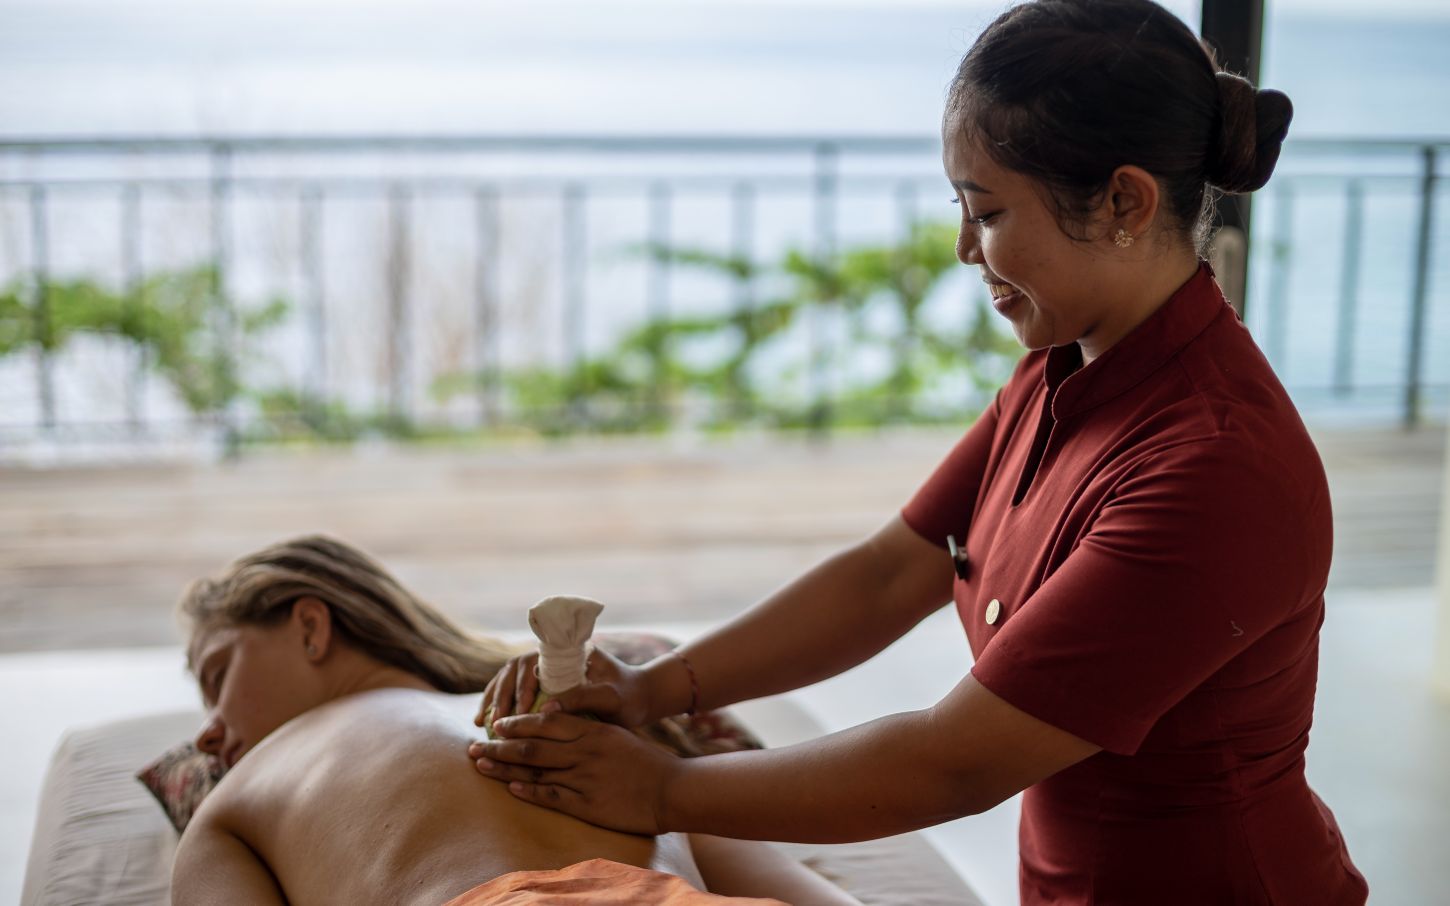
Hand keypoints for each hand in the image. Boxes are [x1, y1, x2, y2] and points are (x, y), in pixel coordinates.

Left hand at [468, 712, 682, 835]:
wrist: (672, 789)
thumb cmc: (647, 762)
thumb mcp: (617, 735)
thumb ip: (588, 730)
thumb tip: (558, 725)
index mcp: (593, 730)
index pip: (546, 722)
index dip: (518, 723)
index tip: (497, 724)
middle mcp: (585, 751)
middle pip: (532, 746)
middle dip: (499, 746)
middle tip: (474, 747)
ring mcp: (585, 777)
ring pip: (535, 770)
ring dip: (504, 768)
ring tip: (481, 766)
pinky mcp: (587, 803)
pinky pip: (551, 795)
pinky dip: (528, 791)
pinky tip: (509, 789)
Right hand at [476, 647, 654, 729]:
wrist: (640, 700)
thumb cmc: (629, 696)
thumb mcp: (612, 696)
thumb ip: (584, 697)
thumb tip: (547, 709)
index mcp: (566, 653)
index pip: (532, 661)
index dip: (521, 685)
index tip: (521, 710)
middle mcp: (551, 660)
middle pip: (513, 670)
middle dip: (500, 695)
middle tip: (495, 723)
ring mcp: (545, 674)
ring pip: (507, 681)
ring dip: (493, 700)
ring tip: (482, 724)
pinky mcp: (544, 690)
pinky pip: (514, 696)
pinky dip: (500, 708)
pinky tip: (489, 726)